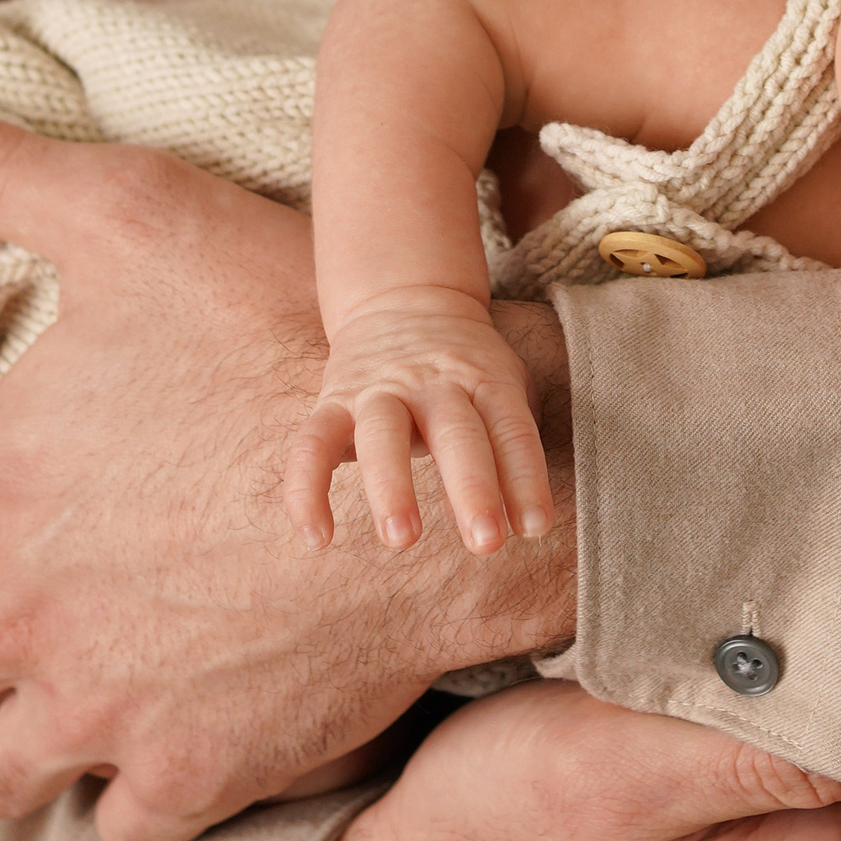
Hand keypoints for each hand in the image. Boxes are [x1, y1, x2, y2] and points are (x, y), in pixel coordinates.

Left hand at [0, 107, 576, 840]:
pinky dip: (134, 795)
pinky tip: (168, 731)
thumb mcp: (138, 216)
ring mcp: (106, 713)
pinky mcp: (199, 772)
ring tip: (64, 685)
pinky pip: (122, 832)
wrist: (440, 475)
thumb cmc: (288, 334)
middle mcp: (16, 626)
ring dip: (13, 738)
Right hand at [286, 290, 553, 555]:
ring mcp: (378, 390)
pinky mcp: (332, 402)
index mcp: (485, 379)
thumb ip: (514, 445)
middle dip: (472, 488)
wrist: (403, 297)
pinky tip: (315, 539)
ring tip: (402, 540)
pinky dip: (305, 491)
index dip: (526, 478)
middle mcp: (433, 383)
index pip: (512, 429)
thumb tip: (518, 522)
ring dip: (391, 487)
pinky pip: (311, 445)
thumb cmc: (467, 369)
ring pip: (382, 435)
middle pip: (457, 433)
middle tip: (486, 544)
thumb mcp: (505, 386)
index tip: (535, 529)